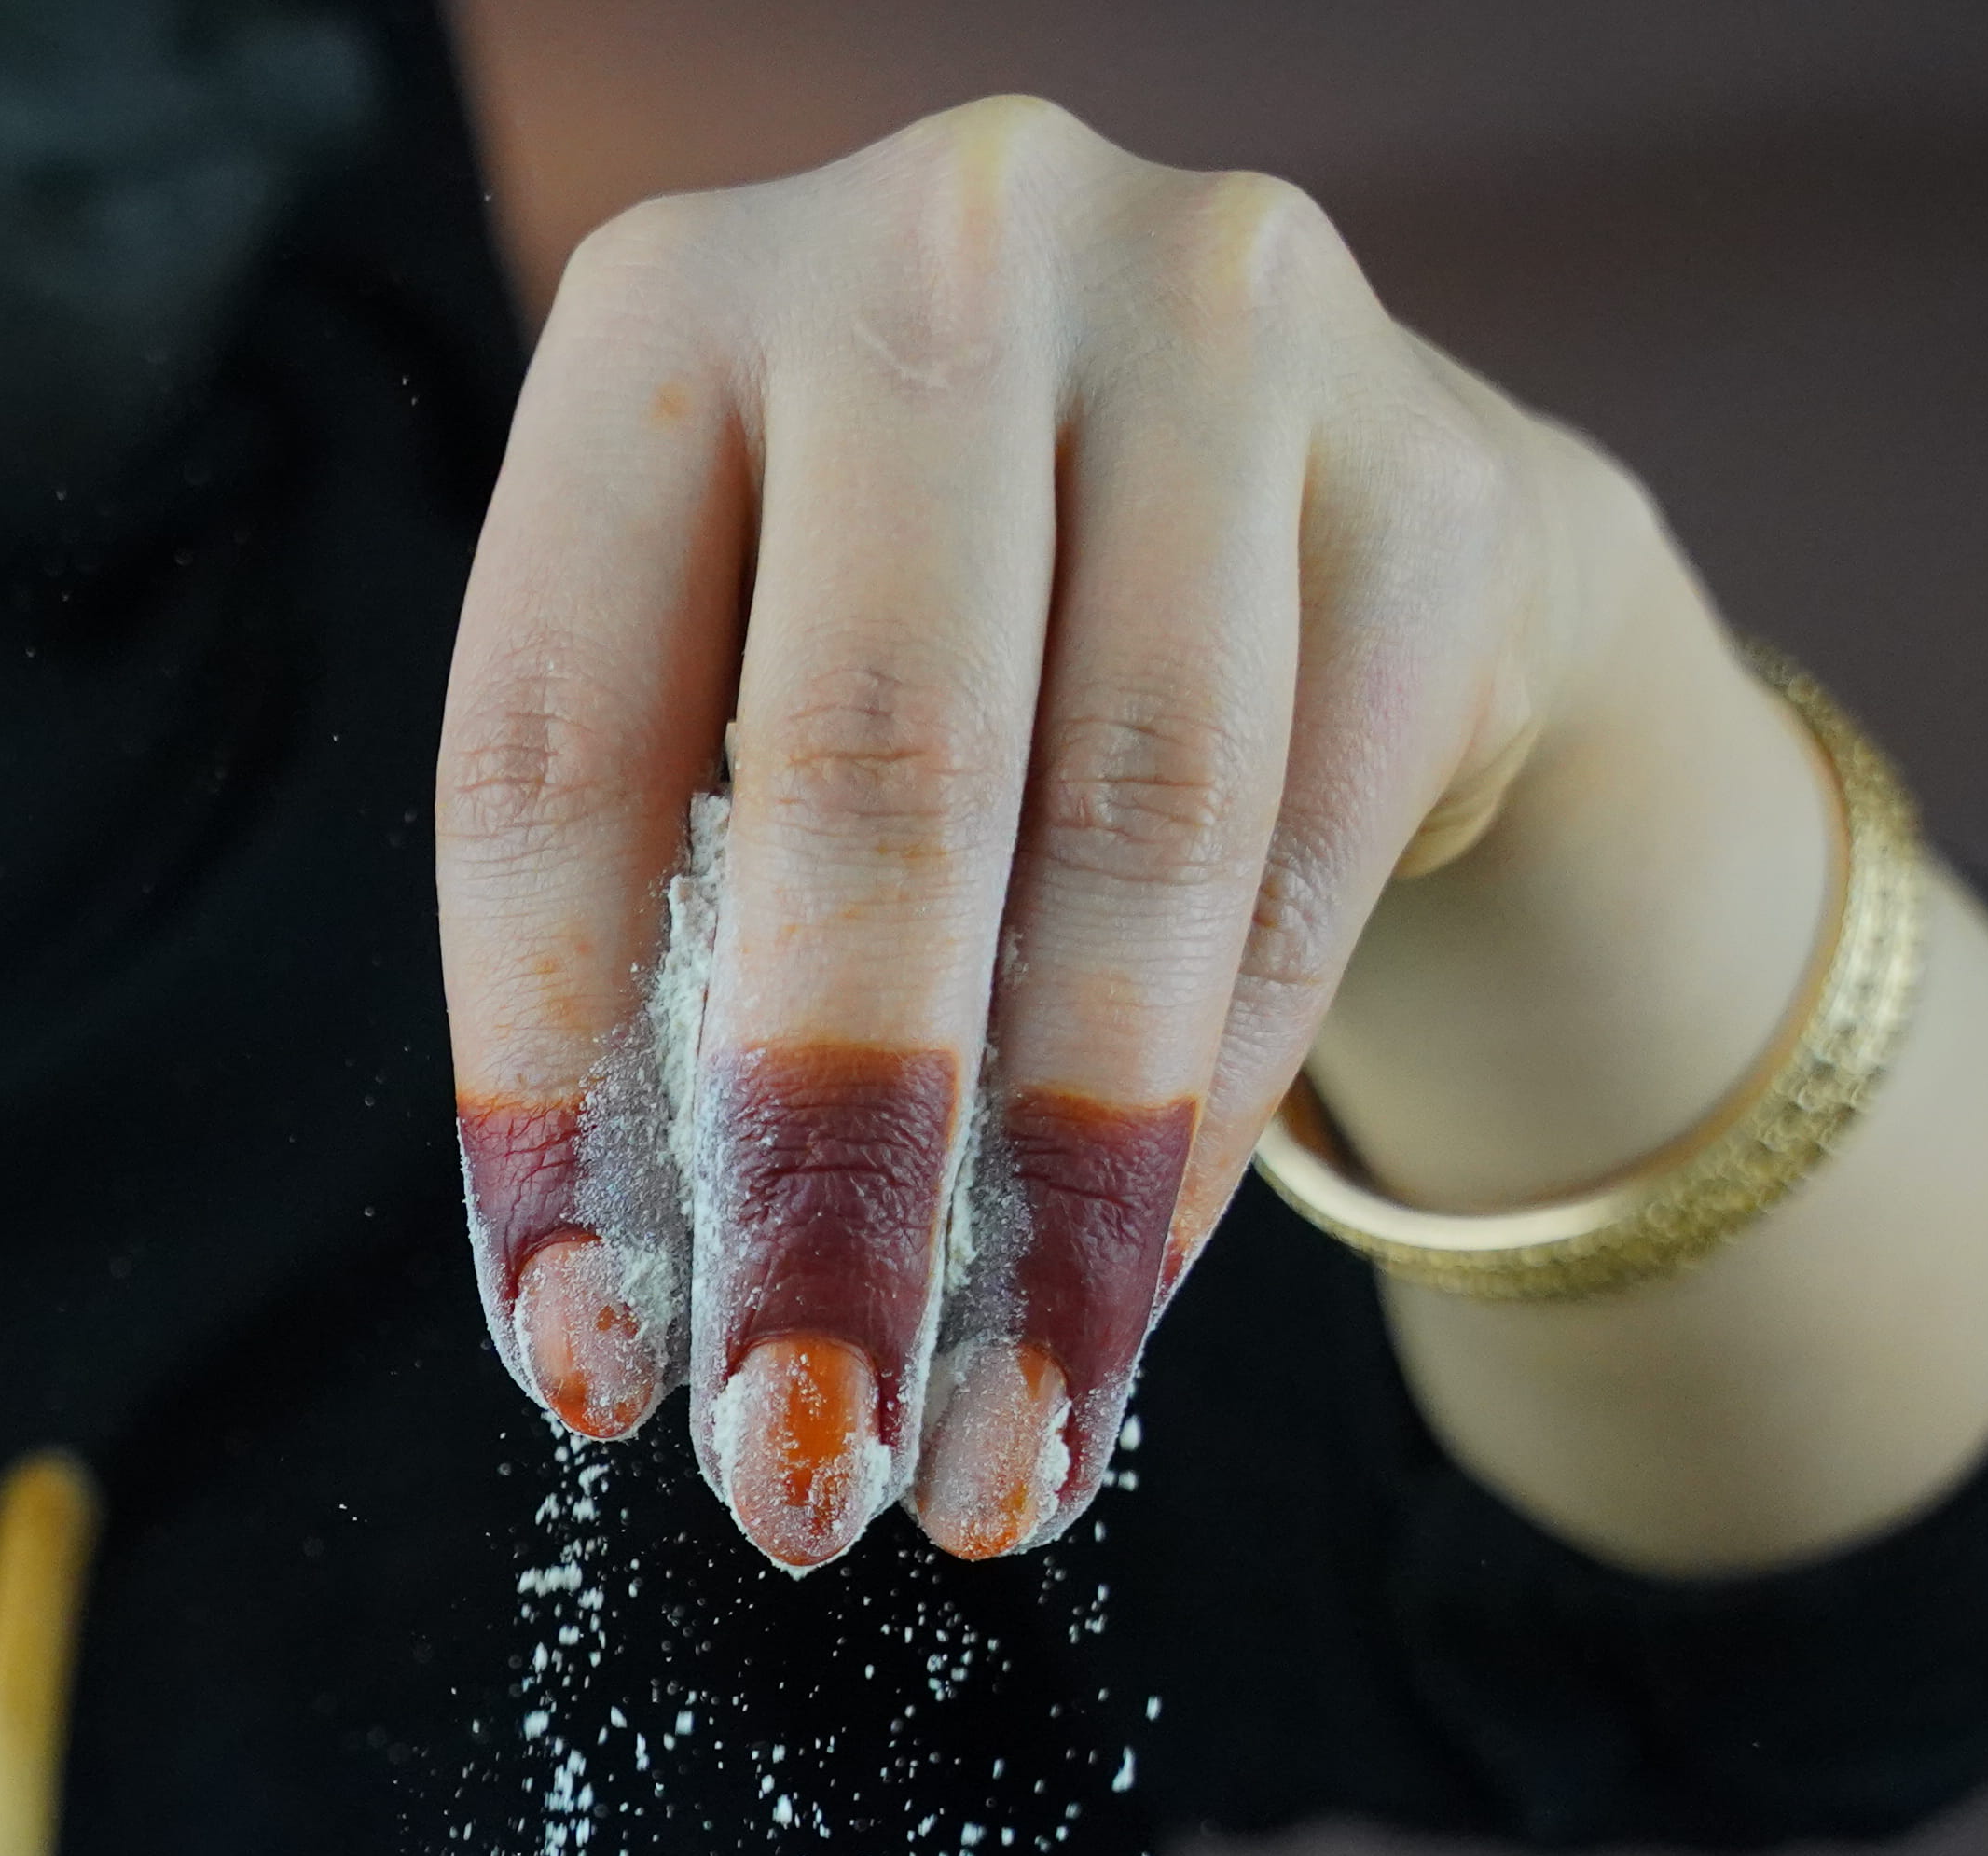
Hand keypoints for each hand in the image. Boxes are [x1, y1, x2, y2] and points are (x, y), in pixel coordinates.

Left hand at [438, 97, 1798, 1572]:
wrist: (1326, 505)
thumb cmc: (946, 657)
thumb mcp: (738, 714)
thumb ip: (672, 945)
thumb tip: (624, 1342)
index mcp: (668, 308)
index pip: (550, 747)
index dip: (549, 1086)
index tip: (582, 1369)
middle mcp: (946, 254)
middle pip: (871, 773)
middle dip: (835, 1171)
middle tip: (799, 1468)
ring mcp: (1222, 330)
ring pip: (1129, 838)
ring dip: (1054, 1209)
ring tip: (986, 1469)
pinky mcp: (1438, 479)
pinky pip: (1306, 863)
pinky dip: (1203, 1124)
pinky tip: (1120, 1310)